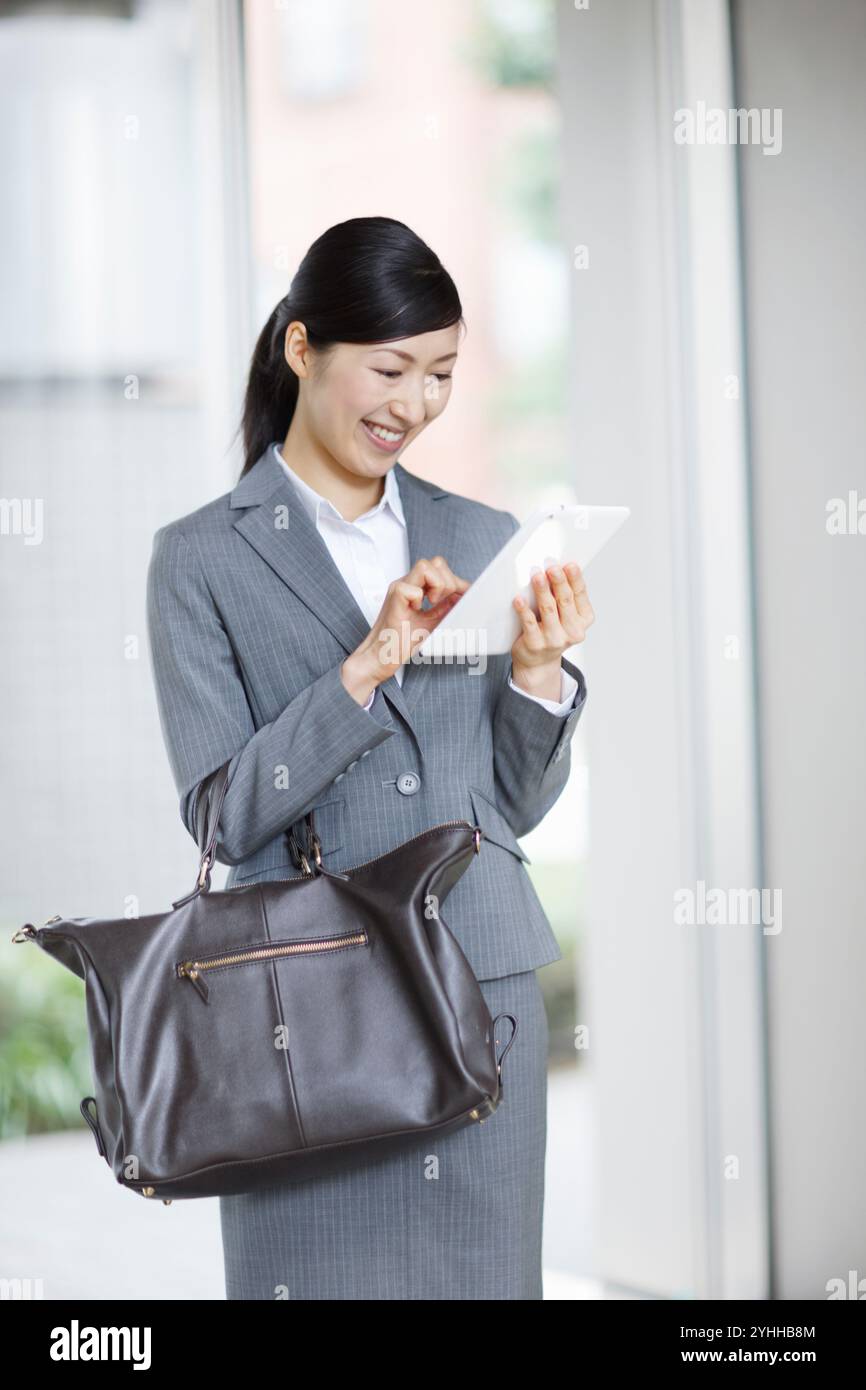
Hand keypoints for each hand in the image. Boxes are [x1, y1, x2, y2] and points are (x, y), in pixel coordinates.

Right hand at [342, 556, 469, 702]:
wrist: (379, 658)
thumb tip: (463, 597)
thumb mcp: (431, 622)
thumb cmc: (400, 643)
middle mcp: (406, 584)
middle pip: (436, 563)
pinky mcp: (394, 599)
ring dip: (436, 586)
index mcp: (415, 588)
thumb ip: (445, 608)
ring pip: (425, 566)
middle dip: (448, 582)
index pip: (440, 569)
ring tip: (431, 605)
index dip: (456, 581)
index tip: (463, 598)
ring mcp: (399, 589)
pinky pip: (411, 588)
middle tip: (441, 604)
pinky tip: (416, 611)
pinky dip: (419, 599)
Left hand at [509, 561, 593, 698]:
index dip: (575, 578)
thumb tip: (557, 567)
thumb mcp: (565, 614)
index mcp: (584, 619)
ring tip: (537, 576)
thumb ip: (564, 595)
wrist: (538, 661)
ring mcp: (554, 640)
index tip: (569, 564)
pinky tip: (519, 599)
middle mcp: (572, 631)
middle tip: (551, 567)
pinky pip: (529, 624)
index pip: (580, 594)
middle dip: (558, 581)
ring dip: (542, 591)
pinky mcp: (536, 645)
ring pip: (548, 610)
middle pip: (565, 600)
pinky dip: (524, 610)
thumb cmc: (551, 630)